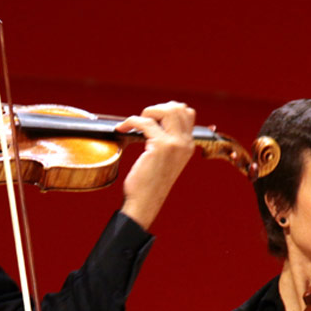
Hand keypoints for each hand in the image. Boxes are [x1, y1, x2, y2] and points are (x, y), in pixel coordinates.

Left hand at [116, 101, 196, 229]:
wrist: (145, 202)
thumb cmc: (150, 183)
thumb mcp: (166, 160)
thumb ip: (168, 142)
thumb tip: (158, 121)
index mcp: (188, 145)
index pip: (187, 113)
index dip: (167, 109)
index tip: (153, 118)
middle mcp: (185, 143)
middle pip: (177, 107)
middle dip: (156, 108)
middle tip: (143, 120)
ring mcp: (174, 144)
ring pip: (165, 110)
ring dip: (147, 112)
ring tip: (136, 123)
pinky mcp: (159, 146)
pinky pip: (144, 122)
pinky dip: (130, 121)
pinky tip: (122, 128)